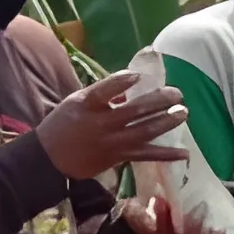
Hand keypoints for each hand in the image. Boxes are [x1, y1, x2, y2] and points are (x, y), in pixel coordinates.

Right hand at [38, 71, 189, 179]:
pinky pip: (146, 155)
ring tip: (184, 112)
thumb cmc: (64, 124)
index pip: (103, 90)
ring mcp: (112, 141)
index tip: (137, 75)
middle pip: (133, 111)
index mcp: (85, 105)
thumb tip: (133, 83)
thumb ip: (103, 93)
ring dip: (167, 122)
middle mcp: (100, 123)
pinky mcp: (118, 157)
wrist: (49, 158)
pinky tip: (185, 153)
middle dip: (158, 101)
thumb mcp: (76, 102)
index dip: (121, 82)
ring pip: (144, 131)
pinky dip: (166, 155)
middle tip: (177, 93)